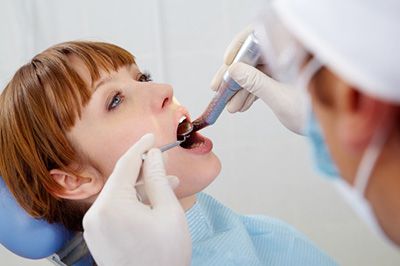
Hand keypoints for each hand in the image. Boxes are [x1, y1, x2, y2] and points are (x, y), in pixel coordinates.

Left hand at [82, 134, 190, 265]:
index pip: (126, 164)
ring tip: (167, 186)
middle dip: (145, 170)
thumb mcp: (168, 212)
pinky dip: (133, 202)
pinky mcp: (98, 237)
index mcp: (111, 206)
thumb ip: (158, 179)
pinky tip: (152, 202)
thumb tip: (154, 155)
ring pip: (119, 195)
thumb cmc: (164, 257)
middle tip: (165, 164)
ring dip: (142, 188)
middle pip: (121, 180)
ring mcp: (94, 228)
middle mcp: (96, 215)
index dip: (141, 147)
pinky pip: (115, 210)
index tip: (152, 137)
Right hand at [211, 27, 306, 134]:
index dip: (239, 48)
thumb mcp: (280, 97)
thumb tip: (233, 70)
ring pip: (256, 73)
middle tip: (218, 89)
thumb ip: (255, 82)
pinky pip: (262, 83)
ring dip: (241, 90)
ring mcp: (286, 69)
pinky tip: (241, 106)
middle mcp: (288, 56)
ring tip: (232, 107)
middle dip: (235, 76)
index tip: (226, 64)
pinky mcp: (284, 81)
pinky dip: (250, 94)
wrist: (328, 129)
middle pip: (253, 57)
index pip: (260, 37)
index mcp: (292, 51)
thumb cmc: (312, 112)